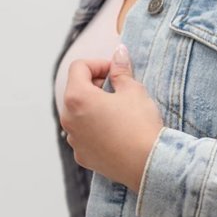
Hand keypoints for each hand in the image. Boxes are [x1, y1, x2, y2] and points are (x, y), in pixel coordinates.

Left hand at [59, 43, 163, 192]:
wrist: (148, 163)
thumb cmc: (140, 124)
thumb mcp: (134, 90)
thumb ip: (121, 70)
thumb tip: (119, 52)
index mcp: (77, 97)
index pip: (79, 67)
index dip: (99, 64)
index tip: (117, 71)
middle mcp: (68, 118)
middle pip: (77, 91)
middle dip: (96, 85)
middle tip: (120, 89)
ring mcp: (74, 140)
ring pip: (80, 114)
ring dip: (95, 108)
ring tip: (120, 112)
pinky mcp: (83, 156)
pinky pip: (85, 135)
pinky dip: (97, 129)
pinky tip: (117, 132)